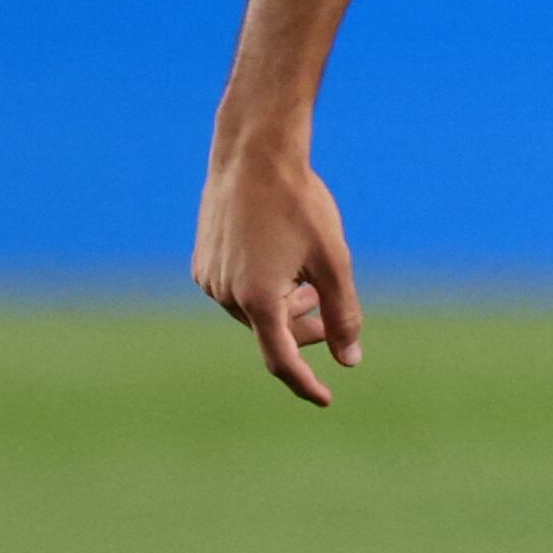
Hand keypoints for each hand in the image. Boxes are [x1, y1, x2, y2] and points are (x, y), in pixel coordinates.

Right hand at [194, 138, 363, 405]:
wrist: (252, 154)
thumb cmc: (299, 202)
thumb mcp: (334, 259)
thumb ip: (343, 313)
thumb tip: (350, 360)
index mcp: (259, 299)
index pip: (282, 361)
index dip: (305, 383)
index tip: (326, 398)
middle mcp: (226, 296)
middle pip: (273, 333)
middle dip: (304, 330)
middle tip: (330, 311)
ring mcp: (210, 280)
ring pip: (255, 312)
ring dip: (285, 307)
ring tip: (308, 282)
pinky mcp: (202, 264)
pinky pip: (236, 292)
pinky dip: (262, 290)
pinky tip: (281, 262)